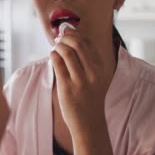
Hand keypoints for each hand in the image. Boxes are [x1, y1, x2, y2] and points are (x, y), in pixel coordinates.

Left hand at [51, 27, 115, 154]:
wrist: (89, 121)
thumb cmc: (89, 97)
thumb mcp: (95, 77)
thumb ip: (86, 60)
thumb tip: (71, 37)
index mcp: (101, 68)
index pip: (88, 43)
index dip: (75, 34)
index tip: (66, 32)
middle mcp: (93, 73)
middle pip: (78, 44)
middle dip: (65, 37)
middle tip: (58, 38)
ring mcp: (80, 80)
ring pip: (67, 53)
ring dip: (58, 46)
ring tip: (55, 47)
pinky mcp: (67, 87)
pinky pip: (58, 64)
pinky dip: (54, 55)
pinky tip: (53, 55)